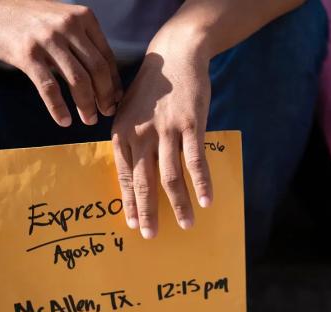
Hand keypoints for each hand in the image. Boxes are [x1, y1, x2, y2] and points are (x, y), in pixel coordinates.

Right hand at [0, 0, 121, 125]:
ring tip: (90, 120)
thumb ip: (84, 41)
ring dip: (87, 105)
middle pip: (97, 70)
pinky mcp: (27, 54)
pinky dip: (58, 108)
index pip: (106, 57)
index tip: (115, 100)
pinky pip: (49, 88)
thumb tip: (108, 78)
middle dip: (105, 96)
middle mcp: (69, 26)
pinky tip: (64, 121)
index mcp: (84, 17)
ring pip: (78, 80)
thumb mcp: (63, 19)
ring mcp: (48, 39)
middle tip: (107, 113)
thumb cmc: (31, 19)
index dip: (113, 82)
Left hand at [111, 43, 212, 238]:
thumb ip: (130, 141)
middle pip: (144, 182)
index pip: (124, 176)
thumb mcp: (128, 112)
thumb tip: (133, 173)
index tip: (132, 224)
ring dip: (178, 204)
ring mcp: (166, 130)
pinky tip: (207, 200)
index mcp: (123, 133)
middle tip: (151, 235)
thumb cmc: (151, 89)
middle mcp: (141, 135)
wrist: (174, 56)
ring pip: (170, 177)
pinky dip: (202, 183)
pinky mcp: (190, 125)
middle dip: (148, 212)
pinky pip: (195, 161)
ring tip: (187, 224)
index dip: (129, 202)